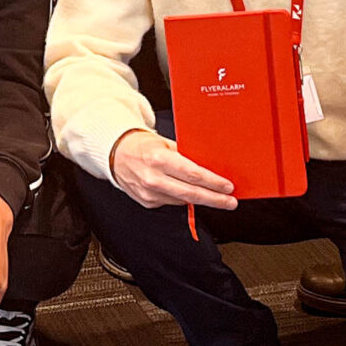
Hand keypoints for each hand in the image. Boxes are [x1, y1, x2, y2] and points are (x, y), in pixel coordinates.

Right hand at [109, 128, 237, 211]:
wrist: (116, 155)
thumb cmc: (141, 146)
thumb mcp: (165, 143)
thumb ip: (185, 155)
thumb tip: (208, 165)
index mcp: (159, 159)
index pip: (192, 174)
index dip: (212, 182)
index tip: (227, 186)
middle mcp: (153, 178)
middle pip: (191, 193)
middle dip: (214, 199)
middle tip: (230, 201)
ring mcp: (149, 193)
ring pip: (183, 200)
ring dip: (201, 200)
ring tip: (215, 197)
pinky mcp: (148, 202)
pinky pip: (172, 202)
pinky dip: (183, 198)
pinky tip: (188, 193)